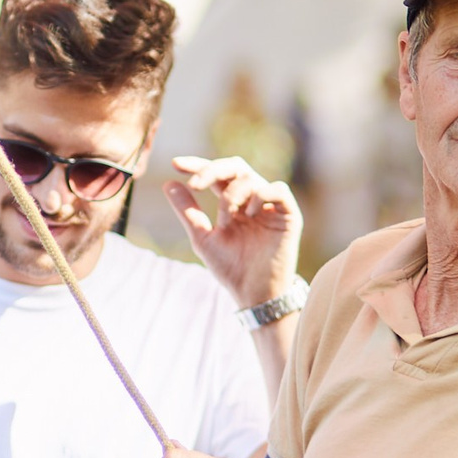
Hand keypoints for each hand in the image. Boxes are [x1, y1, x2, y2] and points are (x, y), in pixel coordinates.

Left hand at [164, 156, 301, 310]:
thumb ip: (187, 211)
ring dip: (232, 193)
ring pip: (252, 178)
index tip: (175, 164)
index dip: (198, 165)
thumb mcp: (202, 237)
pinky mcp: (289, 215)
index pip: (216, 175)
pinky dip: (260, 195)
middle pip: (234, 167)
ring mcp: (270, 206)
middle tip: (194, 184)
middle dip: (212, 170)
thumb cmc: (231, 267)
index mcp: (232, 202)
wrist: (254, 292)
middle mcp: (251, 200)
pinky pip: (278, 190)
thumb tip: (168, 183)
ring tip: (226, 217)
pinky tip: (248, 213)